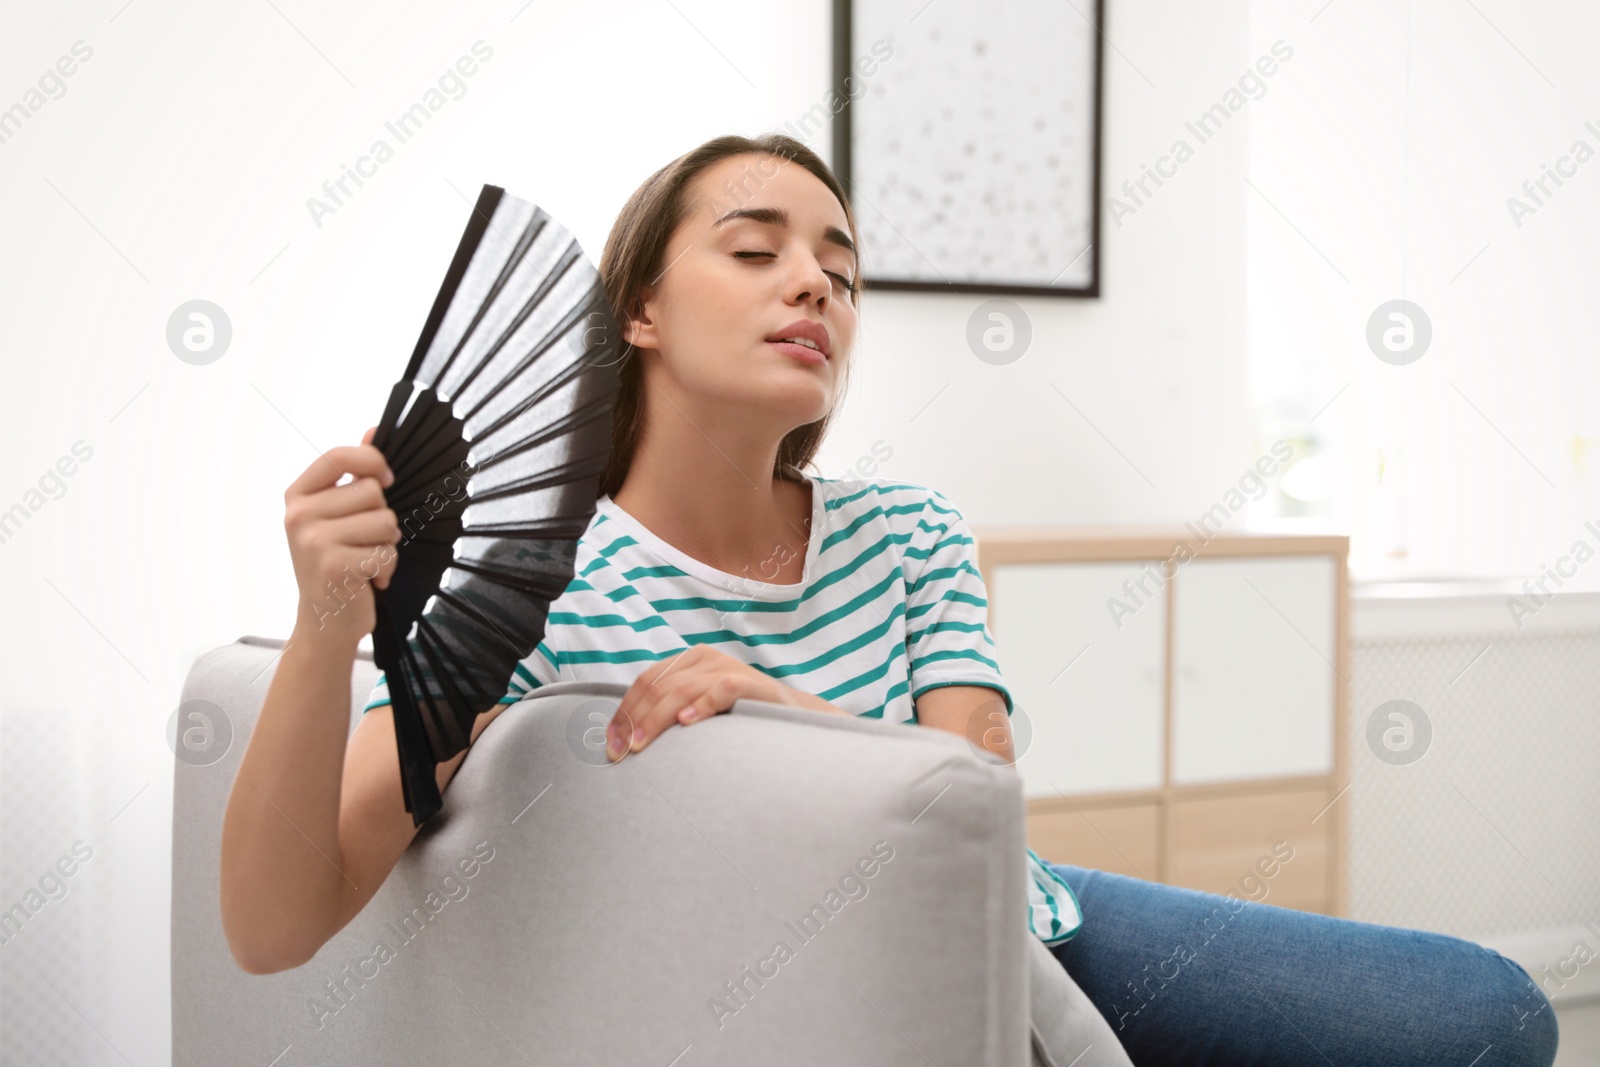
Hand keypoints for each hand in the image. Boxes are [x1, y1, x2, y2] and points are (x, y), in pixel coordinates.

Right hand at [283, 425, 400, 648]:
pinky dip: (386, 569)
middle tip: (364, 542)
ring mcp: (313, 540)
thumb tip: (375, 429)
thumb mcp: (339, 514)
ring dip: (387, 546)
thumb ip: (356, 473)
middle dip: (383, 519)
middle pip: (374, 492)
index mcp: (299, 495)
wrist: (325, 621)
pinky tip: (367, 580)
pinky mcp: (334, 566)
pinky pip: (386, 552)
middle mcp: (299, 515)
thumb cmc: (338, 563)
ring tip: (364, 561)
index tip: (386, 480)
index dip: (373, 462)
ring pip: (386, 522)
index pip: (341, 455)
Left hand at [604, 646, 840, 761]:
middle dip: (633, 721)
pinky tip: (685, 723)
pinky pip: (722, 689)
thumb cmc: (738, 720)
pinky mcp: (750, 683)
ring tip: (640, 746)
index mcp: (688, 662)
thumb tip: (624, 740)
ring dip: (655, 720)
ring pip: (681, 690)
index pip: (645, 681)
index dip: (623, 711)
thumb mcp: (699, 710)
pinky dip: (701, 705)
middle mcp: (705, 658)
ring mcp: (727, 667)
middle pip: (658, 687)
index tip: (609, 743)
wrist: (792, 719)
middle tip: (620, 753)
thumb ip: (670, 713)